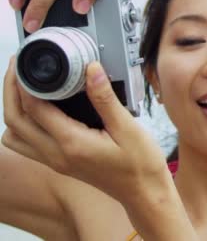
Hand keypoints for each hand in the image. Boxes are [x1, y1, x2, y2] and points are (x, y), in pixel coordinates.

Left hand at [1, 56, 168, 202]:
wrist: (144, 192)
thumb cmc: (140, 164)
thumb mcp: (128, 128)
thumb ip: (106, 98)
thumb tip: (91, 69)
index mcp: (72, 143)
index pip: (33, 109)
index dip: (23, 82)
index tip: (25, 62)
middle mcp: (57, 154)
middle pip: (14, 121)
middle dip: (10, 92)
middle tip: (17, 68)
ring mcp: (56, 161)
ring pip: (14, 136)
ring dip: (13, 110)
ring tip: (25, 87)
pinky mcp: (60, 163)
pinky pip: (27, 144)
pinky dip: (23, 125)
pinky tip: (40, 109)